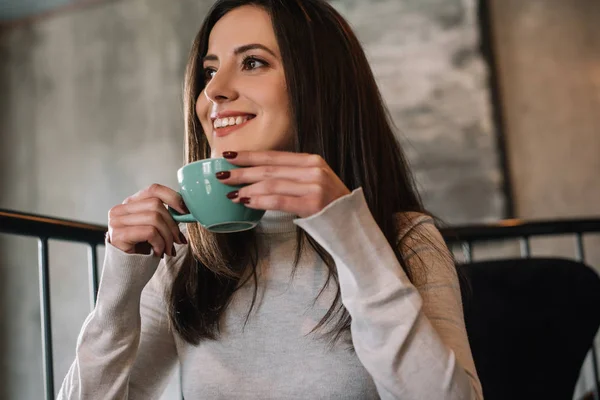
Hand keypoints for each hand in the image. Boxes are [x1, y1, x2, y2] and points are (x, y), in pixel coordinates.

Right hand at [107, 184, 187, 256]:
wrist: (128, 274)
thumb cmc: (143, 251)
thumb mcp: (155, 229)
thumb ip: (164, 216)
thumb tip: (186, 210)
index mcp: (130, 204)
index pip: (153, 190)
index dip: (173, 197)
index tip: (186, 211)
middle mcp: (120, 209)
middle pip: (156, 205)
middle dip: (172, 224)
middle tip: (178, 240)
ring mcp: (116, 222)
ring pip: (155, 218)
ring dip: (168, 237)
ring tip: (168, 250)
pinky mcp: (118, 235)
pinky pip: (150, 232)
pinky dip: (160, 244)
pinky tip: (158, 253)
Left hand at [217, 151, 350, 217]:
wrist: (352, 224)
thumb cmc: (329, 205)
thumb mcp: (313, 182)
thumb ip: (292, 176)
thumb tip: (258, 176)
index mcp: (311, 160)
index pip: (274, 156)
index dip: (249, 155)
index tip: (228, 155)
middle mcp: (313, 169)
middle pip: (269, 168)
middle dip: (242, 171)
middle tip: (221, 175)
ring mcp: (314, 186)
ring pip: (272, 183)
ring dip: (248, 187)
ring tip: (231, 192)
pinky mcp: (313, 203)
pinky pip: (279, 200)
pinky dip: (260, 200)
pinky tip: (247, 201)